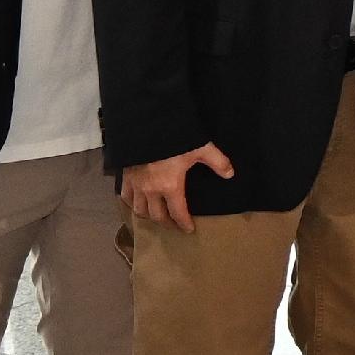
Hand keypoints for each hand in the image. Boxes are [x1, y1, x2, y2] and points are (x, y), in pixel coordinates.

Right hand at [118, 144, 234, 233]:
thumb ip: (218, 161)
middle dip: (166, 223)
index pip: (177, 213)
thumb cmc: (174, 139)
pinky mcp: (125, 176)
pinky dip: (130, 203)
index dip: (184, 223)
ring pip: (138, 210)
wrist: (145, 125)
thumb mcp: (201, 148)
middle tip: (174, 225)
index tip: (189, 229)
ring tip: (156, 216)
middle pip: (157, 216)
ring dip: (148, 216)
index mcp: (170, 187)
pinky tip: (136, 203)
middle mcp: (150, 190)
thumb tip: (230, 174)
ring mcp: (136, 184)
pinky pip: (125, 196)